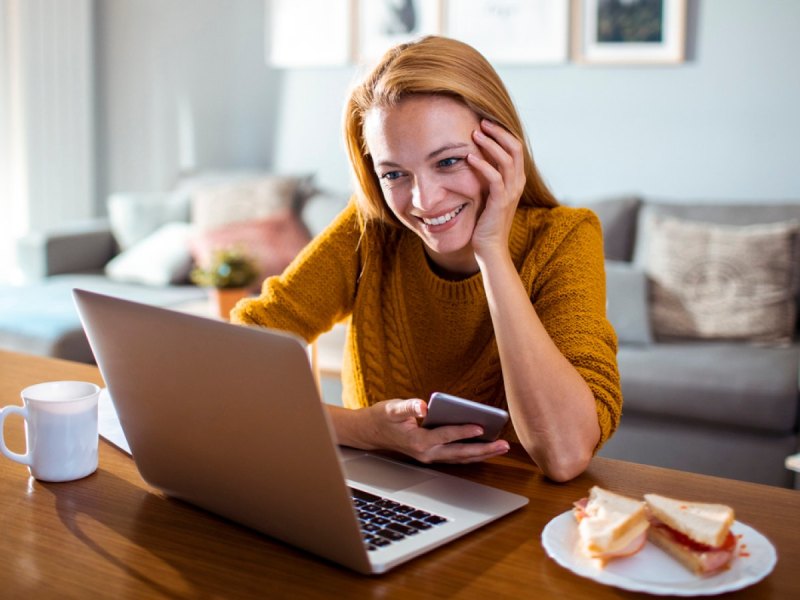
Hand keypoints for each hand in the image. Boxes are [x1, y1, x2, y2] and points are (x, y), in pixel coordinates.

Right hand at [363, 398, 509, 463]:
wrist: (371, 432)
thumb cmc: (383, 417)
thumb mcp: (392, 408)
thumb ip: (408, 407)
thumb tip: (422, 405)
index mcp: (418, 441)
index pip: (445, 435)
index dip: (463, 430)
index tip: (481, 426)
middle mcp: (426, 453)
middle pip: (459, 453)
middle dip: (483, 449)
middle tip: (503, 445)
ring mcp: (430, 457)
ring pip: (460, 458)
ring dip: (482, 454)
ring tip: (501, 447)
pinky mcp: (432, 455)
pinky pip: (456, 457)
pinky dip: (472, 454)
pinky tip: (486, 448)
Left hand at [467, 119, 525, 258]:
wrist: (490, 247)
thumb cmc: (486, 220)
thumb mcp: (489, 194)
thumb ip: (488, 177)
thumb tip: (475, 157)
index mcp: (516, 179)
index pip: (516, 147)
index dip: (503, 132)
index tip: (486, 122)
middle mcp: (517, 183)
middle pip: (515, 148)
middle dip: (498, 132)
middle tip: (481, 122)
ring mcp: (511, 192)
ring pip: (506, 159)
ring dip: (490, 144)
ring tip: (475, 134)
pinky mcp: (500, 202)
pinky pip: (494, 177)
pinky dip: (483, 165)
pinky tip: (470, 157)